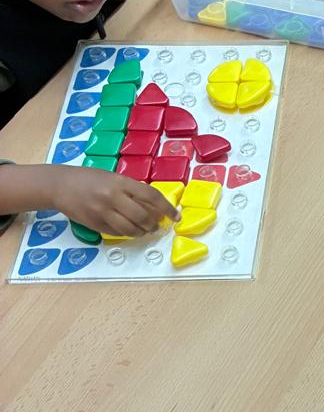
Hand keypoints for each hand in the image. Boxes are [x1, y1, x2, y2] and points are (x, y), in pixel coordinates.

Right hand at [52, 166, 176, 236]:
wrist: (60, 185)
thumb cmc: (90, 179)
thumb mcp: (113, 177)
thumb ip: (132, 190)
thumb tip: (154, 206)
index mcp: (120, 182)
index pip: (151, 196)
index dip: (167, 208)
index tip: (175, 216)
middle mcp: (112, 197)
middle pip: (143, 216)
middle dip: (153, 224)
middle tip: (156, 225)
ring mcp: (102, 212)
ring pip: (130, 229)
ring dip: (141, 232)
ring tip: (143, 230)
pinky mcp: (94, 224)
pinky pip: (116, 233)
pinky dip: (126, 233)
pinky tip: (127, 229)